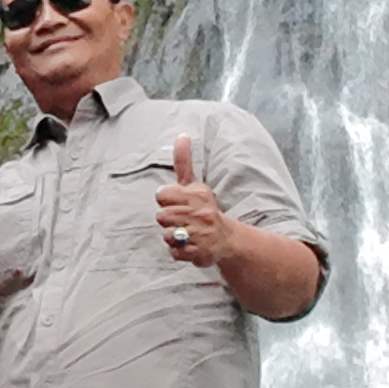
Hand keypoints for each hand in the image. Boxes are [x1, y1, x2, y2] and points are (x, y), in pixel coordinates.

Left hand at [156, 135, 229, 271]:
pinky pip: (174, 252)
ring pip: (166, 235)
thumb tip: (182, 135)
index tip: (178, 202)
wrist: (227, 238)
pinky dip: (178, 251)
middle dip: (168, 220)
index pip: (162, 194)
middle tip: (183, 220)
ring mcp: (201, 233)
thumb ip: (184, 161)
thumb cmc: (204, 208)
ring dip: (173, 236)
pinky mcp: (200, 252)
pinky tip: (189, 245)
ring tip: (186, 233)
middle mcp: (201, 212)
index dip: (166, 200)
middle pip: (161, 216)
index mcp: (198, 194)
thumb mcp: (194, 184)